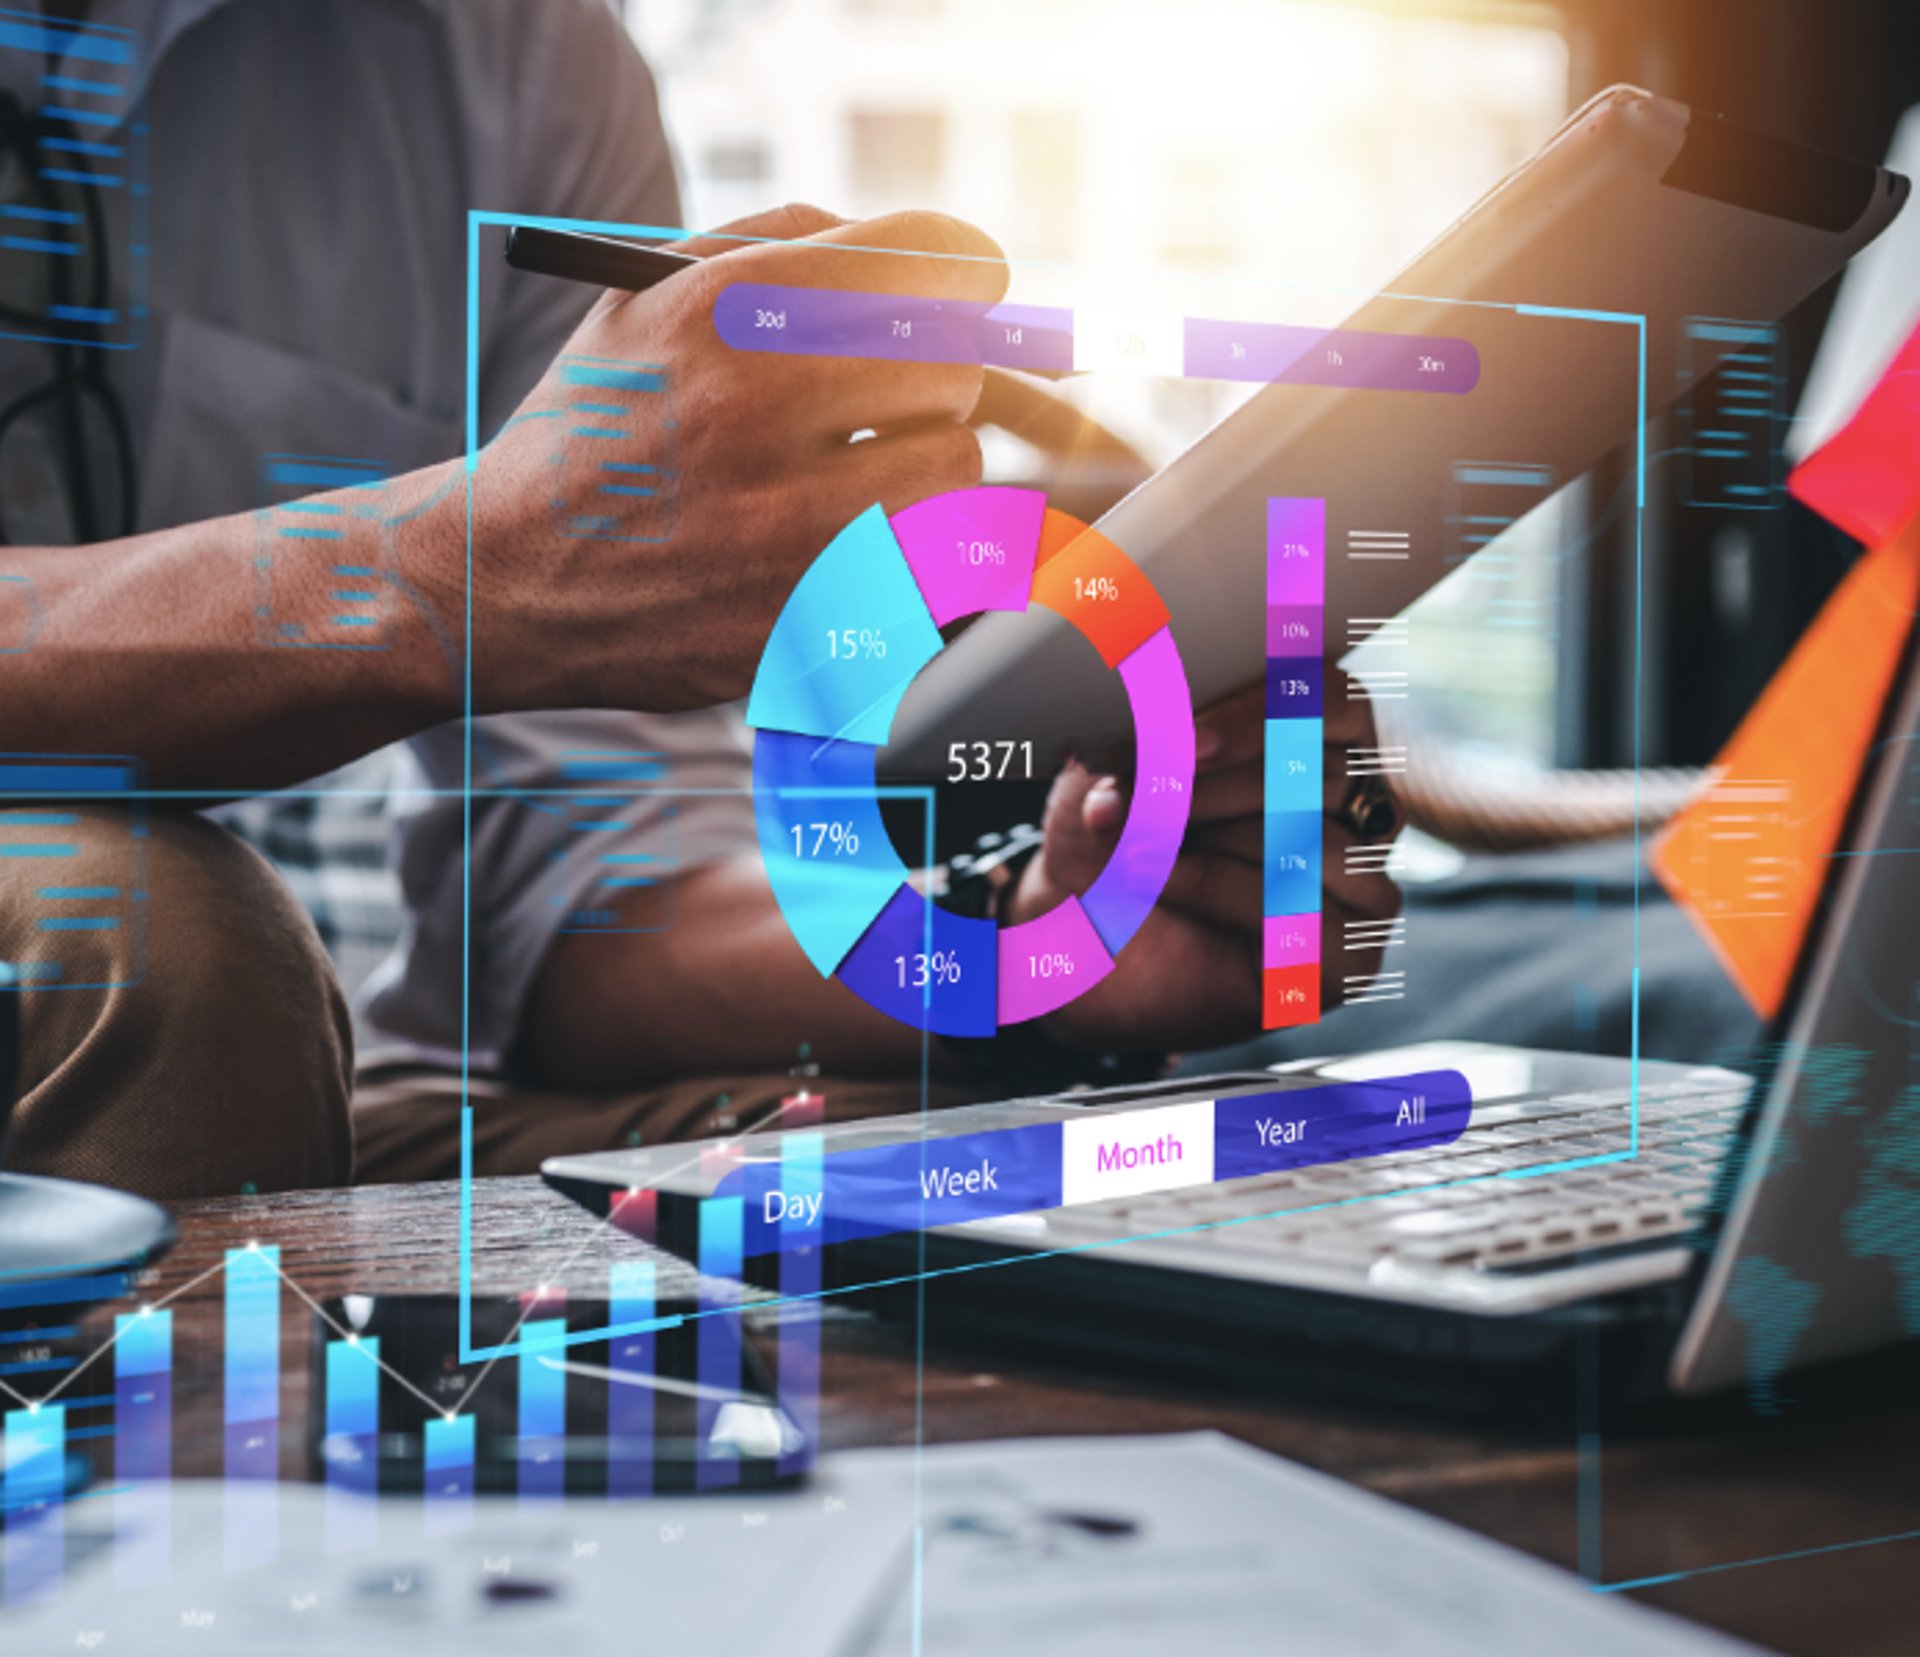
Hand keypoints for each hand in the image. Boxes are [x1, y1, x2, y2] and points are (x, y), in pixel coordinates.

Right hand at [444, 204, 1007, 713]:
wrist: (502, 577)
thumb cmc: (595, 426)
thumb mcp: (646, 294)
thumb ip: (782, 243)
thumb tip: (934, 255)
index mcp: (726, 311)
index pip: (931, 261)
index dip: (968, 270)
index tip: (971, 288)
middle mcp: (757, 411)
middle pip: (953, 365)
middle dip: (934, 375)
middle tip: (893, 395)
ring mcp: (782, 526)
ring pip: (954, 467)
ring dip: (923, 466)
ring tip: (860, 473)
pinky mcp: (805, 617)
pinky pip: (926, 564)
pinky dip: (905, 547)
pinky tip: (844, 540)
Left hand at [1006, 674, 1401, 1053]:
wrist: (1082, 930)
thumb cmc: (1115, 832)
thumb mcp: (1126, 761)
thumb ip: (1161, 718)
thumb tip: (1169, 696)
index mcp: (1328, 744)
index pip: (1336, 701)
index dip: (1262, 717)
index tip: (1187, 738)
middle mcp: (1362, 813)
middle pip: (1319, 774)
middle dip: (1211, 785)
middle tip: (1133, 793)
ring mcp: (1364, 889)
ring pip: (1312, 840)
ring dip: (1205, 837)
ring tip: (1132, 840)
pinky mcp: (1346, 960)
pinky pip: (1302, 911)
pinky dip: (1216, 888)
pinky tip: (1158, 881)